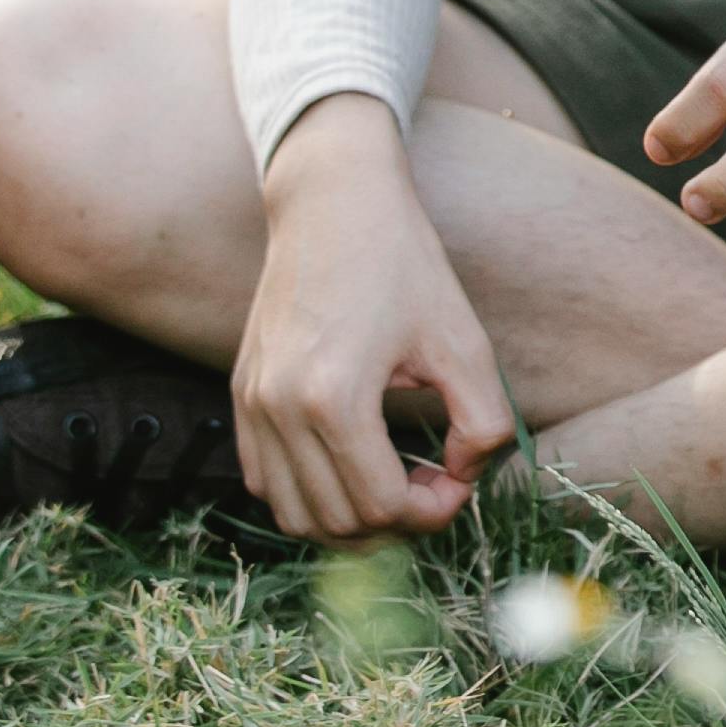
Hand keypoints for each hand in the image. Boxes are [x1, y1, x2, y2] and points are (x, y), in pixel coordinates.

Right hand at [238, 96, 517, 541]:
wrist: (332, 203)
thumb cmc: (402, 264)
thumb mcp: (464, 342)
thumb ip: (484, 424)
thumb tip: (464, 476)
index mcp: (334, 397)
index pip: (381, 506)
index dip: (434, 512)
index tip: (460, 479)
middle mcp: (279, 408)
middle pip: (337, 523)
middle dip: (398, 523)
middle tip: (436, 485)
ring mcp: (252, 403)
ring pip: (294, 515)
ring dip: (352, 520)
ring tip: (398, 482)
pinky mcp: (241, 394)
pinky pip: (265, 482)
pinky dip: (310, 496)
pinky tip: (354, 465)